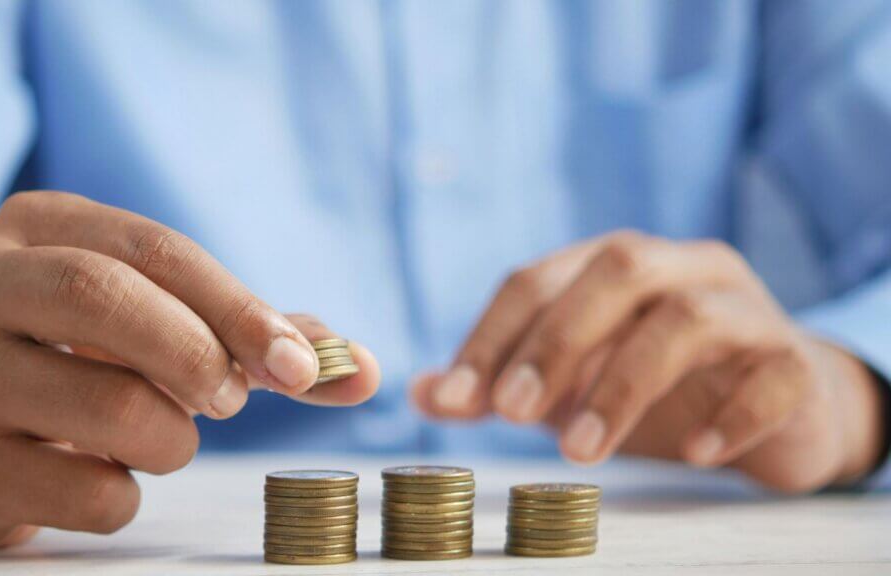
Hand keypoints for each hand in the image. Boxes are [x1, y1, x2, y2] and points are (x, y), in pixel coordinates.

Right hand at [0, 192, 379, 550]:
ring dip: (172, 438)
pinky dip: (126, 495)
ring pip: (111, 408)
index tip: (301, 365)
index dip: (239, 307)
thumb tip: (361, 368)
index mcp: (37, 228)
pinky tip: (100, 475)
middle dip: (199, 355)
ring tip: (159, 436)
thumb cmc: (76, 362)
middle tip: (230, 400)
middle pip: (107, 297)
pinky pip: (88, 492)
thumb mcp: (149, 320)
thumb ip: (254, 337)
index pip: (154, 248)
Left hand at [413, 232, 883, 492]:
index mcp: (614, 265)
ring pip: (688, 318)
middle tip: (512, 413)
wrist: (780, 405)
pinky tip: (694, 454)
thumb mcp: (570, 384)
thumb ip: (500, 384)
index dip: (491, 335)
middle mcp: (680, 268)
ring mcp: (745, 308)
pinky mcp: (795, 361)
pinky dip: (730, 414)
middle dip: (556, 341)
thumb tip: (421, 394)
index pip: (537, 278)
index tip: (454, 399)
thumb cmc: (659, 386)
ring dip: (624, 384)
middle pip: (616, 269)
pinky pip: (772, 374)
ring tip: (582, 451)